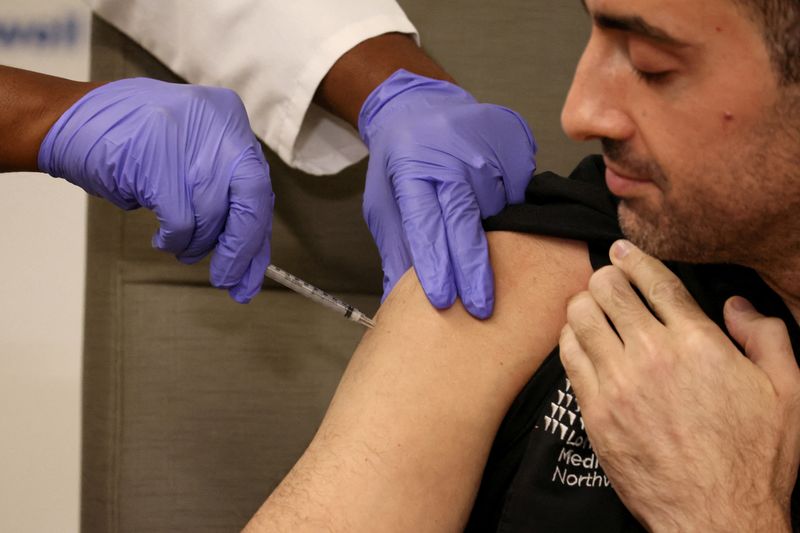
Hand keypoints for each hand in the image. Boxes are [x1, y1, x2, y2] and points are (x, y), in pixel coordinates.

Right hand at [38, 78, 273, 302]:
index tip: (251, 272)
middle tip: (228, 278)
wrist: (69, 120)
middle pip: (252, 200)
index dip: (257, 236)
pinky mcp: (158, 164)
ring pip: (213, 216)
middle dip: (241, 247)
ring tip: (181, 247)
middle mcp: (217, 125)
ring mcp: (187, 142)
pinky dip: (174, 241)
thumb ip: (224, 187)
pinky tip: (164, 240)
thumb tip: (250, 248)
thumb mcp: (190, 150)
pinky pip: (182, 224)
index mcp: (229, 117)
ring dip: (197, 245)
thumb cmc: (130, 141)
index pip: (259, 187)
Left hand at [358, 69, 535, 318]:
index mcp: (412, 171)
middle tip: (482, 309)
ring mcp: (487, 145)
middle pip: (466, 221)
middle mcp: (451, 157)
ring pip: (501, 210)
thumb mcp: (385, 201)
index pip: (425, 224)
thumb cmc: (401, 161)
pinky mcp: (514, 140)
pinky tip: (495, 202)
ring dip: (495, 235)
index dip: (436, 264)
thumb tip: (395, 300)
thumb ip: (396, 248)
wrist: (421, 106)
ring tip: (485, 236)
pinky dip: (512, 207)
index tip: (444, 299)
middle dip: (473, 268)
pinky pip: (521, 191)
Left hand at [559, 240, 799, 531]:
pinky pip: (568, 355)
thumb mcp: (788, 392)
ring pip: (582, 316)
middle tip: (608, 278)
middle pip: (609, 290)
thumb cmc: (753, 460)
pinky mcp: (594, 410)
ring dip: (584, 302)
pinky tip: (579, 337)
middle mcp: (652, 356)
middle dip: (606, 275)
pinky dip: (570, 337)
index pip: (655, 281)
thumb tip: (737, 306)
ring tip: (591, 305)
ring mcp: (618, 383)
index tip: (621, 250)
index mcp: (698, 344)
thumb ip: (768, 337)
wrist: (716, 515)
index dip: (633, 258)